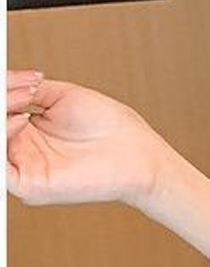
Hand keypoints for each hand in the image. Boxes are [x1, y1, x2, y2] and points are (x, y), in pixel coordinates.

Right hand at [7, 68, 171, 208]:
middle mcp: (21, 151)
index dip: (2, 91)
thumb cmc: (111, 128)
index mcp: (26, 131)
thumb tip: (3, 80)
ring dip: (0, 115)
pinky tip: (21, 121)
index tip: (14, 79)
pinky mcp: (30, 187)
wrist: (139, 153)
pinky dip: (1, 140)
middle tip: (20, 90)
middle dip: (0, 101)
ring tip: (23, 100)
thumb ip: (26, 89)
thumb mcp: (62, 97)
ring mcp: (24, 169)